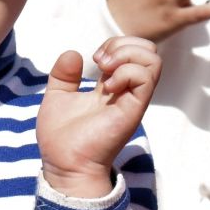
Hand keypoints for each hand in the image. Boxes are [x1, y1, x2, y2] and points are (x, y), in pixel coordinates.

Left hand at [37, 36, 159, 197]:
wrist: (64, 164)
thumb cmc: (61, 138)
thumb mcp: (57, 97)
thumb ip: (63, 75)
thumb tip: (74, 53)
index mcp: (111, 86)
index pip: (131, 51)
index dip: (114, 44)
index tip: (93, 59)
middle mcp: (126, 91)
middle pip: (148, 51)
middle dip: (123, 44)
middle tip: (100, 62)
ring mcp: (132, 100)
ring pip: (153, 61)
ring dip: (126, 56)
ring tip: (105, 71)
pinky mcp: (133, 110)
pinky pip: (145, 78)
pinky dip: (126, 73)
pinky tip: (106, 88)